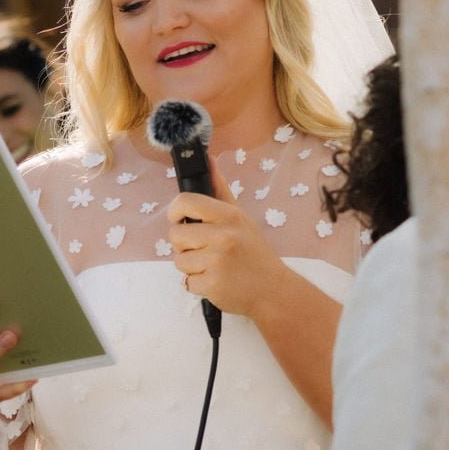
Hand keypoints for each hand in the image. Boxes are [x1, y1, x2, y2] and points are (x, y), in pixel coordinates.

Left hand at [166, 159, 285, 316]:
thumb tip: (207, 159)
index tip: (180, 219)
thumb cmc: (254, 252)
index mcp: (228, 216)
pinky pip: (187, 283)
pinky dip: (198, 285)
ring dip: (191, 267)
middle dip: (184, 244)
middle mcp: (223, 236)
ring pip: (179, 261)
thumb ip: (220, 189)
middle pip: (175, 234)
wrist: (273, 290)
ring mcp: (217, 261)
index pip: (185, 201)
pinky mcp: (212, 285)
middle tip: (204, 249)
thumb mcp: (241, 217)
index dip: (175, 211)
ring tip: (213, 266)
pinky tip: (216, 281)